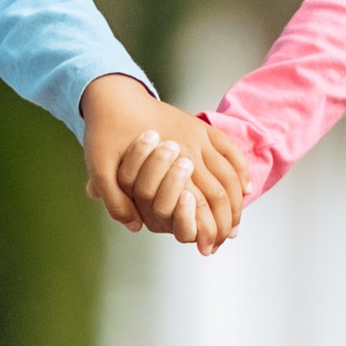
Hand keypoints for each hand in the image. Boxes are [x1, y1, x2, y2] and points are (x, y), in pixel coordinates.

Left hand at [80, 79, 245, 251]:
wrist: (113, 96)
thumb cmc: (105, 133)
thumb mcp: (99, 168)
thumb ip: (115, 200)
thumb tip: (137, 226)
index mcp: (167, 162)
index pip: (199, 204)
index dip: (207, 230)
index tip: (208, 249)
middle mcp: (189, 149)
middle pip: (221, 192)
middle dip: (227, 221)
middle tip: (226, 240)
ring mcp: (198, 135)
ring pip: (229, 173)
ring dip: (237, 201)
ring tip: (235, 223)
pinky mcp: (199, 126)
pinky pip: (229, 148)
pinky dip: (241, 170)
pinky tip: (246, 188)